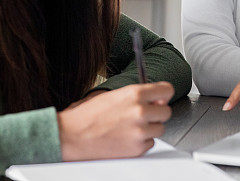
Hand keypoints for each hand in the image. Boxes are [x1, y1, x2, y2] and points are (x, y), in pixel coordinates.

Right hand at [57, 81, 173, 160]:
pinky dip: (142, 141)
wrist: (72, 136)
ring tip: (132, 127)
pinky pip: (150, 143)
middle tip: (144, 115)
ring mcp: (140, 131)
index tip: (161, 98)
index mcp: (135, 94)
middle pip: (166, 111)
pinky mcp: (137, 149)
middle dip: (157, 113)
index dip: (164, 95)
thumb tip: (155, 99)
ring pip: (160, 129)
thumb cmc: (89, 115)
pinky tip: (127, 137)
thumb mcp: (115, 95)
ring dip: (150, 128)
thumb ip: (138, 95)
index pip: (167, 90)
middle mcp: (140, 112)